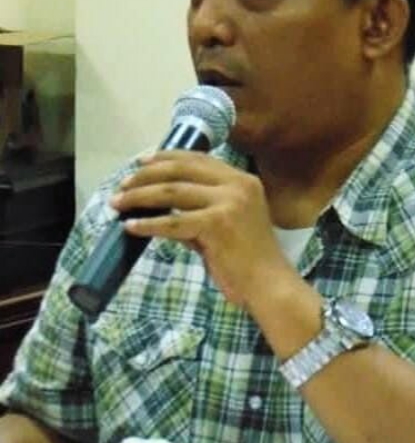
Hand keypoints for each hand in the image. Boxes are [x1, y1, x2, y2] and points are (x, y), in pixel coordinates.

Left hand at [110, 150, 298, 309]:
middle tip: (122, 185)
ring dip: (140, 196)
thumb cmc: (247, 260)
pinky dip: (148, 224)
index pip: (197, 159)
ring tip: (118, 203)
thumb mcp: (224, 225)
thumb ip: (197, 212)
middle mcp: (237, 184)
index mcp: (242, 180)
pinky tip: (131, 227)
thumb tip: (159, 207)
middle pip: (181, 169)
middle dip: (146, 175)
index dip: (165, 157)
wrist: (268, 285)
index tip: (140, 162)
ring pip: (172, 191)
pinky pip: (173, 222)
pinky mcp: (218, 223)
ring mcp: (229, 202)